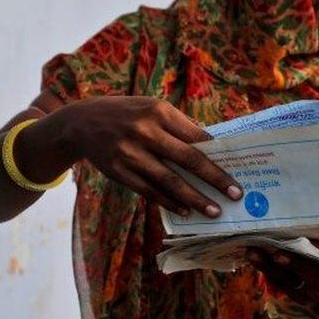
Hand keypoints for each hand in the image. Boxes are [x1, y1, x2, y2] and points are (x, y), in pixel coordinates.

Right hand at [55, 96, 241, 216]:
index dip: (219, 154)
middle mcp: (145, 131)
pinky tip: (185, 210)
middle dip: (215, 179)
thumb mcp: (152, 108)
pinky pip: (149, 191)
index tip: (237, 168)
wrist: (82, 122)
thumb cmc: (128, 114)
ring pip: (169, 181)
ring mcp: (130, 153)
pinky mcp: (118, 171)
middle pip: (188, 159)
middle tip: (235, 194)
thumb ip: (179, 126)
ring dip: (194, 198)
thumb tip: (211, 147)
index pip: (196, 136)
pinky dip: (169, 202)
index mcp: (159, 111)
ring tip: (213, 211)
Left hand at [246, 242, 318, 305]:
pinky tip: (255, 259)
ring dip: (271, 268)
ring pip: (294, 283)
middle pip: (315, 275)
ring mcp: (318, 294)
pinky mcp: (302, 299)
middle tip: (277, 254)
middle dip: (294, 264)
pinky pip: (283, 287)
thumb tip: (301, 215)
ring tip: (254, 253)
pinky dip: (268, 273)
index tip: (307, 239)